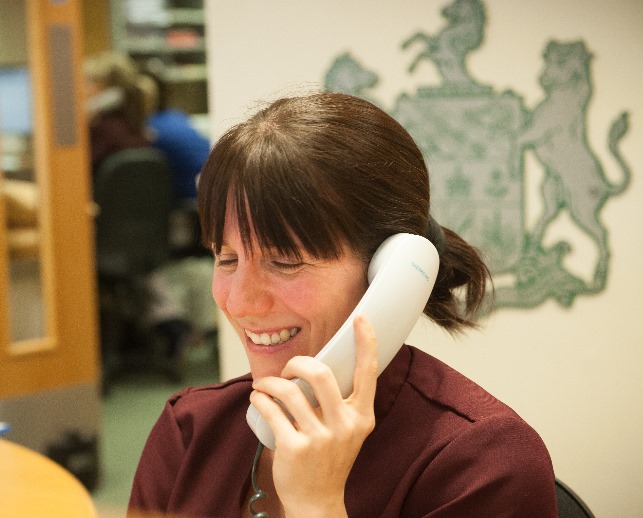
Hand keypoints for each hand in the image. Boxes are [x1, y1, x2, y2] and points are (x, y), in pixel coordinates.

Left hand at [249, 315, 377, 516]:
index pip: (368, 372)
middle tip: (287, 369)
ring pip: (289, 391)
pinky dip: (259, 398)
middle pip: (320, 373)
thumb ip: (342, 402)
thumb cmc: (330, 459)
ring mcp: (321, 439)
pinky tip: (257, 399)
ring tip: (263, 386)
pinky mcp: (295, 449)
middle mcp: (345, 425)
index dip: (366, 342)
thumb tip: (318, 366)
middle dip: (296, 363)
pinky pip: (271, 410)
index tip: (360, 318)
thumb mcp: (348, 431)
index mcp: (362, 417)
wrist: (318, 503)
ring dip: (270, 382)